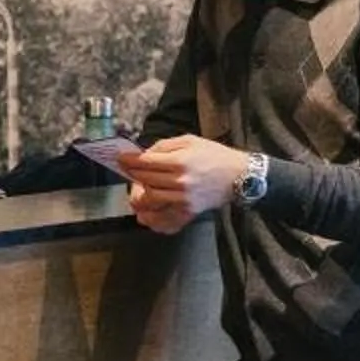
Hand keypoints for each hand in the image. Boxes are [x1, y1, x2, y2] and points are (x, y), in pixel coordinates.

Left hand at [115, 135, 251, 235]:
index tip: (120, 159)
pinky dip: (151, 219)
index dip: (129, 161)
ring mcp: (183, 200)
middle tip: (128, 170)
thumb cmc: (214, 154)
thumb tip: (144, 154)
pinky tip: (144, 215)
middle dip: (133, 174)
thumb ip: (164, 146)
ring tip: (137, 188)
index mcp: (180, 162)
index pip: (145, 163)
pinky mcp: (188, 212)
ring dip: (139, 194)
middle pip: (145, 180)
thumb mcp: (190, 140)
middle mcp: (179, 182)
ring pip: (150, 199)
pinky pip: (164, 220)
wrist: (239, 176)